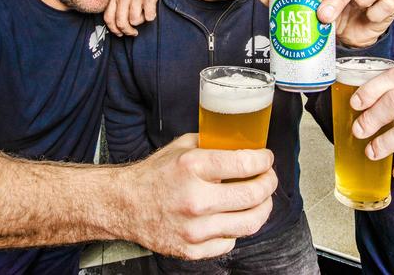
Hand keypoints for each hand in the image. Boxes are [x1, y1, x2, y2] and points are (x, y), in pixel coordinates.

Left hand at [103, 0, 164, 36]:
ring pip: (135, 21)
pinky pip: (149, 16)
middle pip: (121, 23)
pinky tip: (151, 8)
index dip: (114, 30)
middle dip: (128, 31)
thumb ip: (118, 2)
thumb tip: (118, 22)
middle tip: (134, 32)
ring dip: (140, 21)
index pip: (109, 18)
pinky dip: (151, 15)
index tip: (121, 33)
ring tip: (143, 13)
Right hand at [122, 133, 276, 259]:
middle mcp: (195, 199)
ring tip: (261, 199)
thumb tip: (244, 144)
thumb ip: (213, 145)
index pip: (245, 164)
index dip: (264, 160)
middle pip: (253, 195)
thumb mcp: (182, 147)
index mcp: (192, 167)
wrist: (124, 205)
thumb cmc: (155, 175)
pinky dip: (237, 228)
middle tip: (268, 177)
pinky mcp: (192, 250)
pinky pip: (231, 241)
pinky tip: (232, 216)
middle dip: (269, 183)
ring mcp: (194, 229)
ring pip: (249, 222)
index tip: (266, 158)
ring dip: (263, 207)